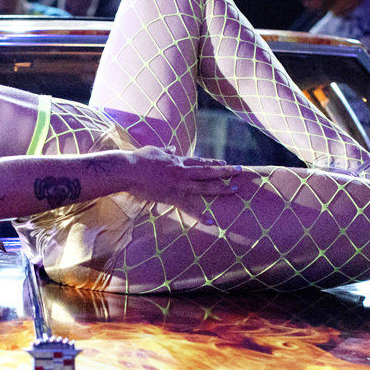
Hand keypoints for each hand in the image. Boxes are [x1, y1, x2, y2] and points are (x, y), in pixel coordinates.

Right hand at [122, 146, 243, 215]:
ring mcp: (180, 184)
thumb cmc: (139, 159)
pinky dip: (200, 215)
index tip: (224, 161)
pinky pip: (189, 207)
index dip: (213, 161)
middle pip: (208, 171)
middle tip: (240, 170)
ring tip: (235, 188)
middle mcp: (183, 171)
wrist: (129, 169)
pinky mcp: (173, 196)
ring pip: (205, 186)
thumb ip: (165, 150)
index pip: (199, 161)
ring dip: (221, 187)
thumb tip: (171, 147)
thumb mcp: (154, 150)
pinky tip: (211, 222)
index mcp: (178, 160)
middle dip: (225, 170)